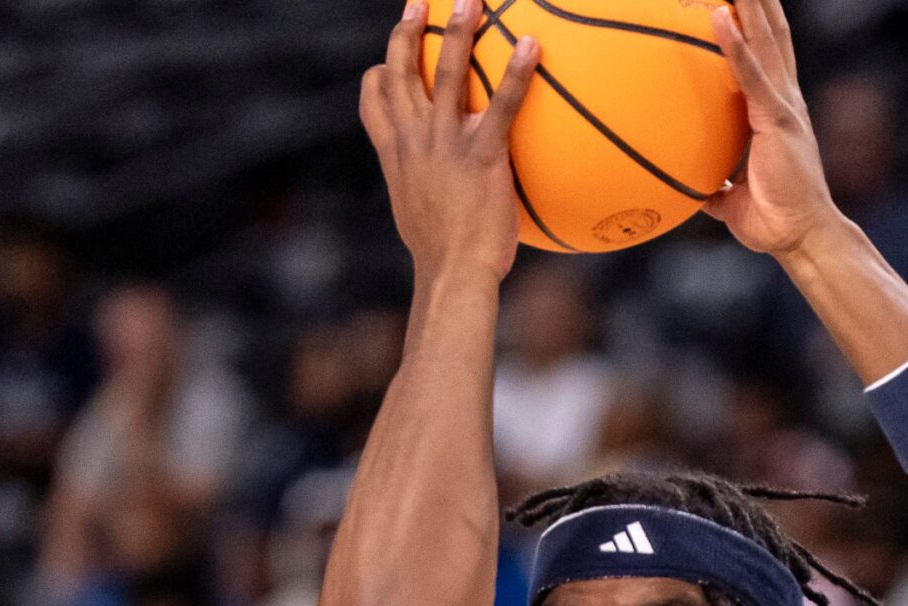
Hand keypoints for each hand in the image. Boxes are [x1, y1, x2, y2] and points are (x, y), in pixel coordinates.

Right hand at [360, 0, 539, 281]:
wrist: (453, 276)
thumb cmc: (443, 260)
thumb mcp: (420, 219)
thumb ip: (426, 193)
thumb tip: (443, 195)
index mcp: (397, 155)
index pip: (374, 102)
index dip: (378, 74)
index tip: (385, 59)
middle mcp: (414, 140)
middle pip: (402, 71)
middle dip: (408, 31)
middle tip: (419, 2)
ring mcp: (445, 144)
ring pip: (445, 72)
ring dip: (457, 31)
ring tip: (468, 0)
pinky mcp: (481, 154)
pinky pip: (501, 104)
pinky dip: (517, 72)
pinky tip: (533, 45)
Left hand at [703, 0, 841, 257]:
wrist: (799, 237)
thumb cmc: (773, 221)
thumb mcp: (733, 200)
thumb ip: (715, 185)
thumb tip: (689, 187)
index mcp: (777, 112)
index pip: (766, 56)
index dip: (755, 24)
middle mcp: (785, 99)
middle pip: (771, 34)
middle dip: (758, 2)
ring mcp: (783, 105)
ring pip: (765, 39)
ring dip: (750, 4)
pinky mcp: (777, 118)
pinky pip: (751, 73)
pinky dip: (734, 43)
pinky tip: (718, 15)